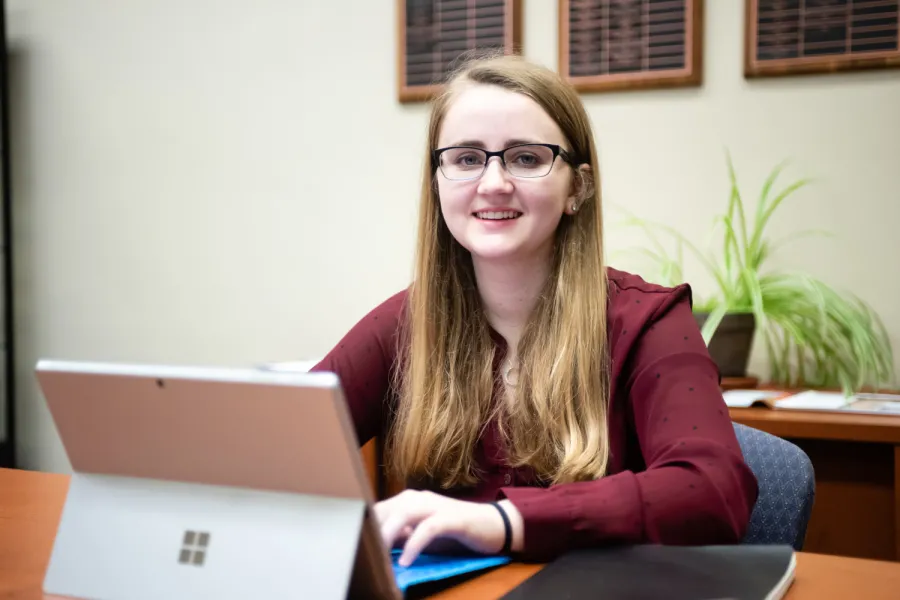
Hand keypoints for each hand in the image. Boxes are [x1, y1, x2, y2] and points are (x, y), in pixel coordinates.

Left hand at [374, 489, 506, 566]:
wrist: (494, 525)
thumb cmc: (455, 532)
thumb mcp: (422, 535)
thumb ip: (401, 535)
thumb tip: (377, 545)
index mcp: (408, 501)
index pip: (377, 510)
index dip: (364, 526)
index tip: (353, 545)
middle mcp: (418, 498)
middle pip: (385, 510)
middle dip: (372, 530)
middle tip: (361, 553)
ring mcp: (435, 506)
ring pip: (403, 513)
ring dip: (388, 534)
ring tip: (377, 555)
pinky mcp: (451, 518)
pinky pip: (427, 529)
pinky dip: (414, 544)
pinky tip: (405, 561)